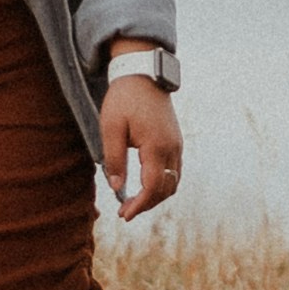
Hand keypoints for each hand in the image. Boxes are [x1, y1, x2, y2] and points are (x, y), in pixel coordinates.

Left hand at [100, 70, 182, 219]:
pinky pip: (174, 171)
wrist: (143, 74)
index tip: (124, 215)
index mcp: (156, 146)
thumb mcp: (111, 127)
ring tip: (133, 202)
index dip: (139, 205)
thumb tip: (116, 188)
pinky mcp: (176, 141)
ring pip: (173, 182)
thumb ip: (114, 158)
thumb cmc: (124, 99)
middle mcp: (172, 148)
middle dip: (147, 204)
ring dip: (155, 196)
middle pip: (166, 189)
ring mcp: (177, 145)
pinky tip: (144, 186)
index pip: (152, 187)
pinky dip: (161, 184)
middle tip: (125, 212)